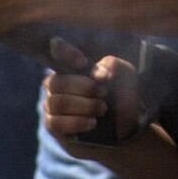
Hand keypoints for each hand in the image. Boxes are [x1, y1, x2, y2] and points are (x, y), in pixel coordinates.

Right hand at [43, 43, 143, 158]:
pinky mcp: (53, 125)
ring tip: (102, 109)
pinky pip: (55, 122)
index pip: (56, 50)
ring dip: (84, 106)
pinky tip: (92, 122)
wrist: (124, 128)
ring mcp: (52, 104)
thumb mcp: (126, 78)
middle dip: (84, 89)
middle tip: (104, 94)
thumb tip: (98, 74)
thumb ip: (115, 67)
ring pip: (58, 102)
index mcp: (71, 66)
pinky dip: (76, 122)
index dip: (63, 52)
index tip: (82, 62)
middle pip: (57, 82)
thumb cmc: (121, 97)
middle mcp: (57, 83)